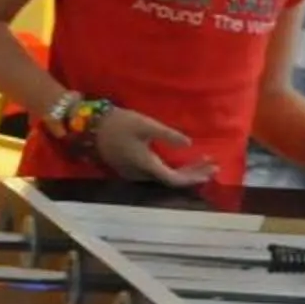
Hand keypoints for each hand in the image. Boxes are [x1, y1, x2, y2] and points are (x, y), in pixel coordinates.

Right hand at [92, 106, 217, 188]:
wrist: (91, 125)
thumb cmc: (119, 123)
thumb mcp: (146, 125)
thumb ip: (168, 135)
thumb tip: (189, 144)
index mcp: (147, 166)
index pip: (175, 179)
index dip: (194, 176)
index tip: (211, 168)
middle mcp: (141, 175)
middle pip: (172, 180)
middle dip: (194, 173)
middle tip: (213, 165)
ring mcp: (134, 173)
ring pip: (164, 177)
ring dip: (184, 171)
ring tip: (202, 162)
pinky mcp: (130, 167)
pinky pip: (157, 172)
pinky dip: (172, 168)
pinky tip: (180, 160)